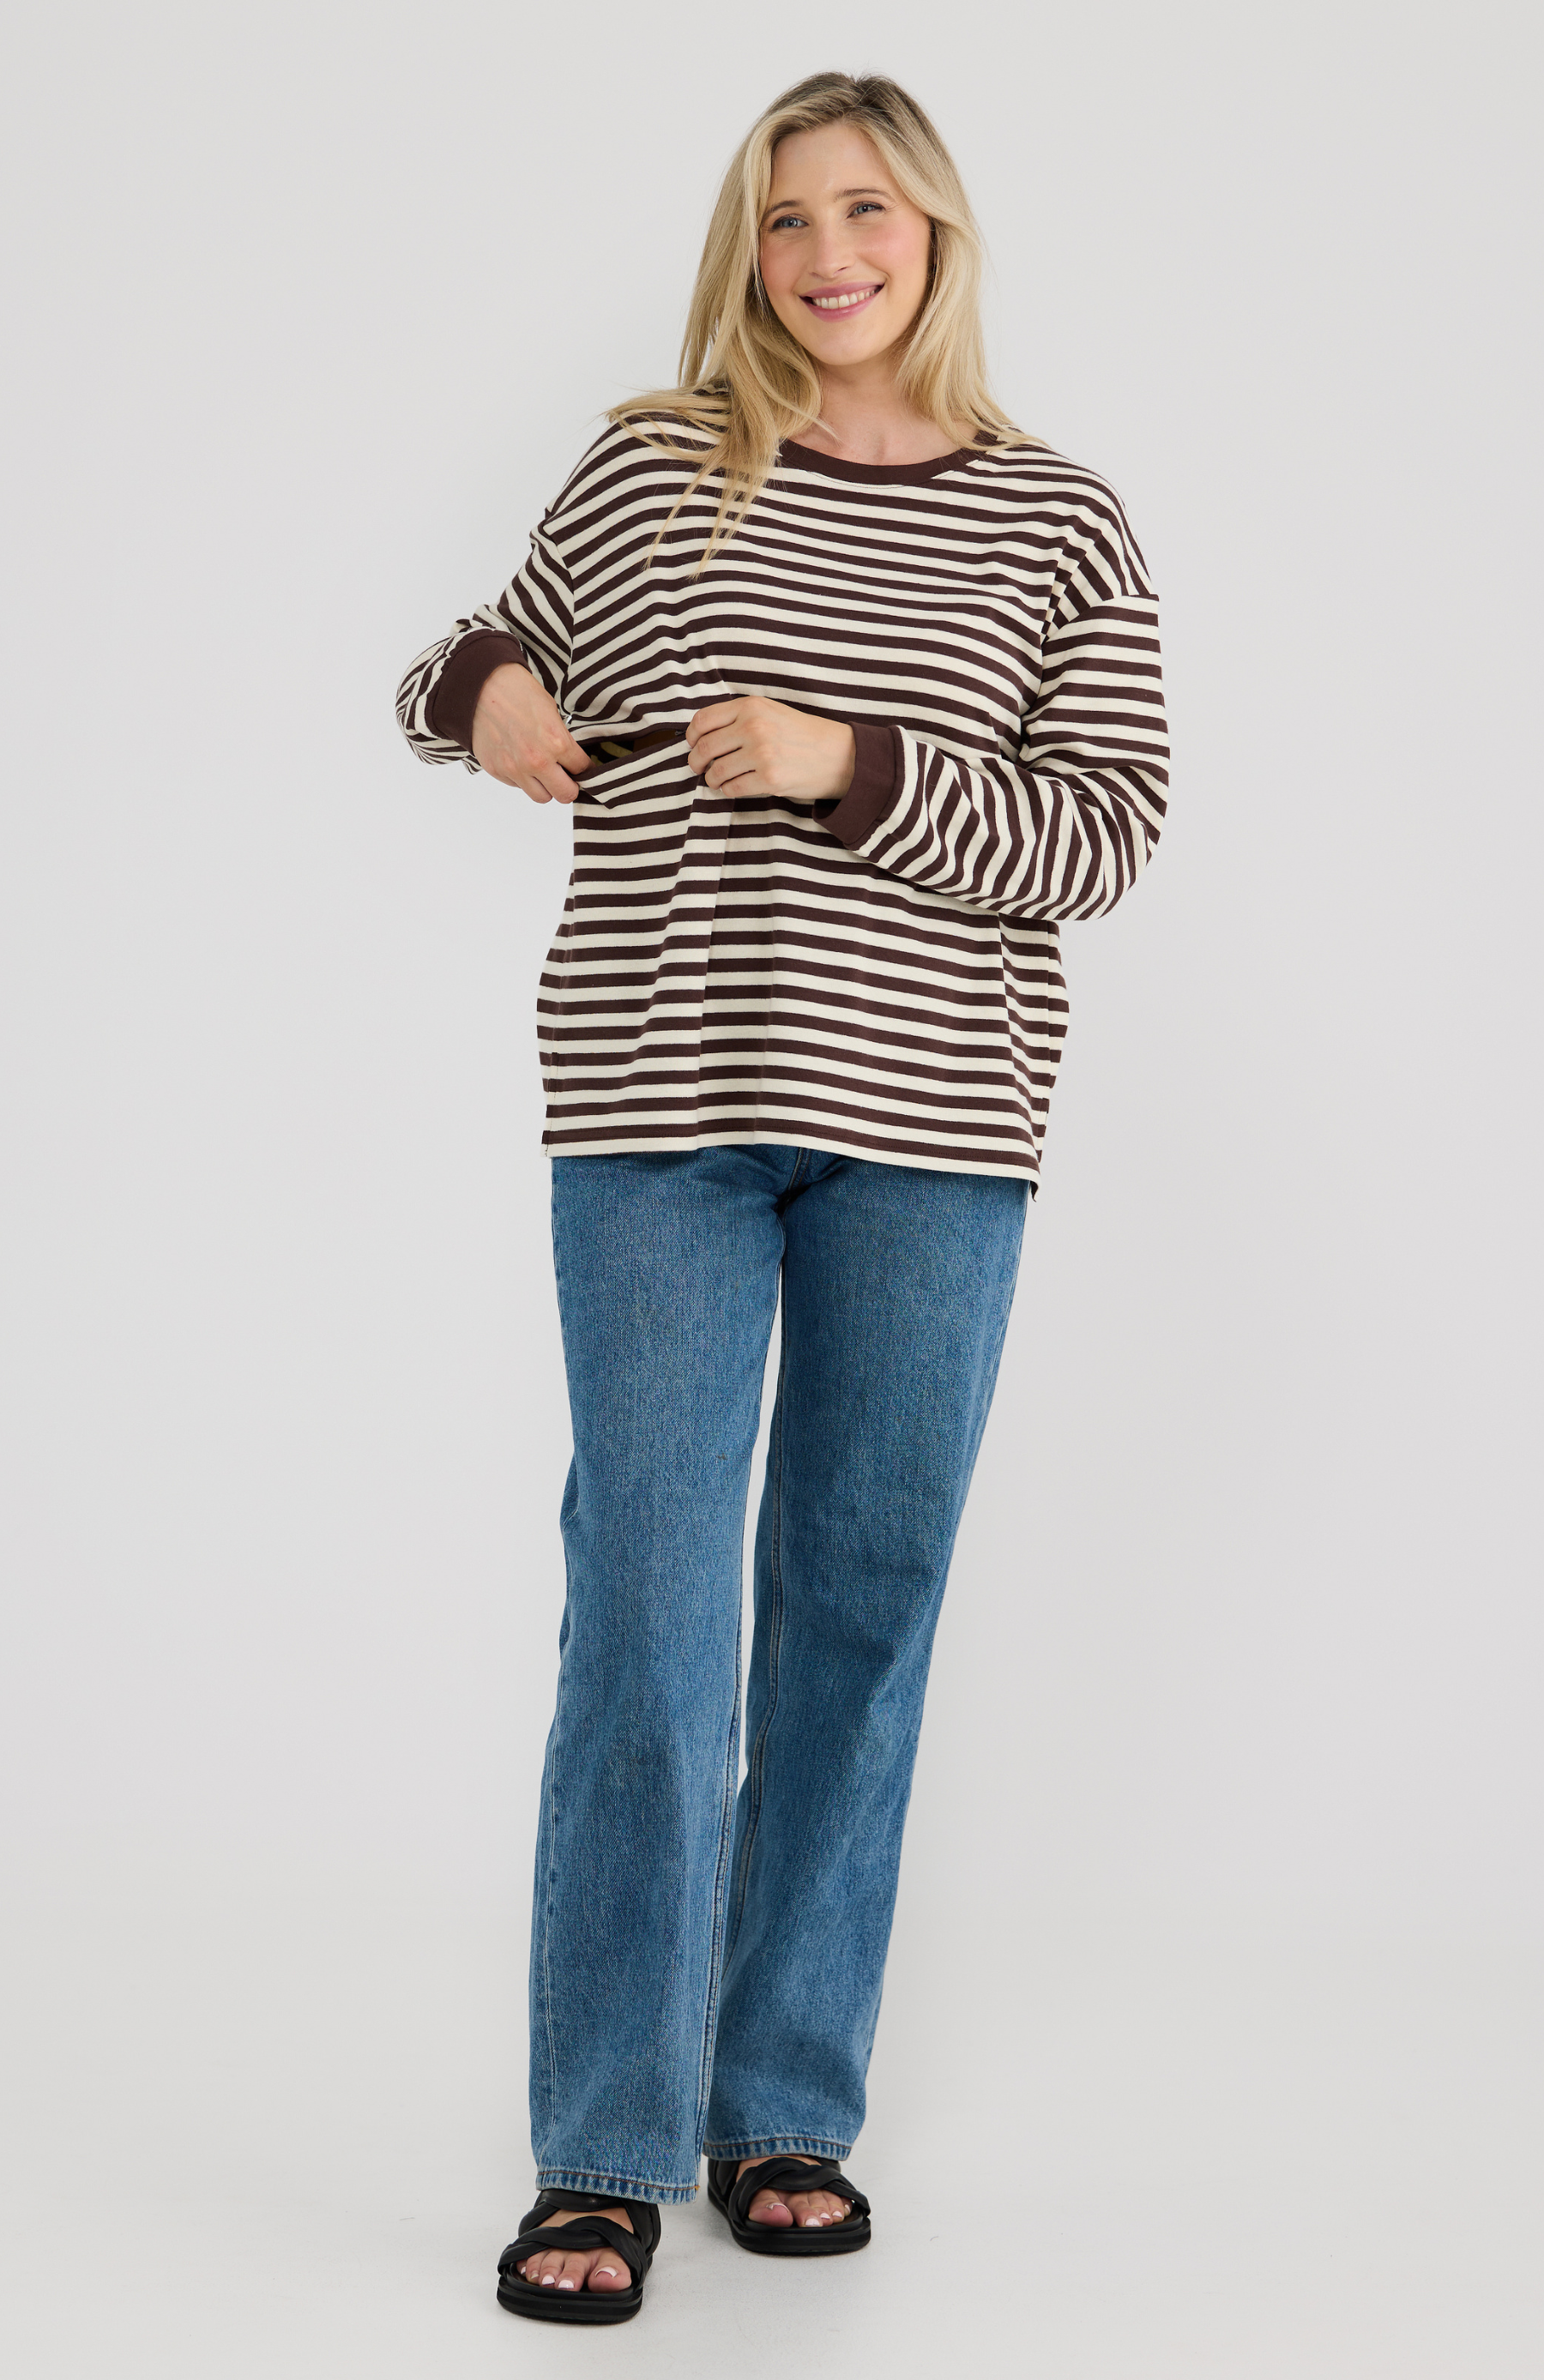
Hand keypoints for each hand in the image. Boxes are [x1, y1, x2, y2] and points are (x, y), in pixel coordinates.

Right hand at [471, 662, 592, 804]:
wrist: (481, 687)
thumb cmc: (517, 692)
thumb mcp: (551, 711)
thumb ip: (562, 739)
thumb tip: (569, 759)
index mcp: (556, 742)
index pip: (582, 770)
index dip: (584, 768)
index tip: (581, 768)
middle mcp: (537, 761)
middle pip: (565, 794)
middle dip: (570, 786)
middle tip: (566, 778)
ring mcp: (515, 769)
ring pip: (542, 797)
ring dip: (546, 787)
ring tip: (543, 773)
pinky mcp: (497, 771)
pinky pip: (518, 786)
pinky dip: (523, 779)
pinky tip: (520, 761)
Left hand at [686, 695, 854, 802]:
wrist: (838, 755)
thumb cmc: (803, 734)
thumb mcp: (771, 711)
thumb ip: (740, 717)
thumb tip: (703, 735)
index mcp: (751, 706)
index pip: (703, 720)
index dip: (691, 736)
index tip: (692, 744)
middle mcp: (753, 727)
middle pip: (704, 748)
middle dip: (696, 762)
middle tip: (699, 768)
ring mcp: (761, 754)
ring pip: (716, 772)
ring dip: (712, 779)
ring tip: (717, 780)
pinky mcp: (769, 779)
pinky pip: (732, 788)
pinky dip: (728, 790)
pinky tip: (734, 787)